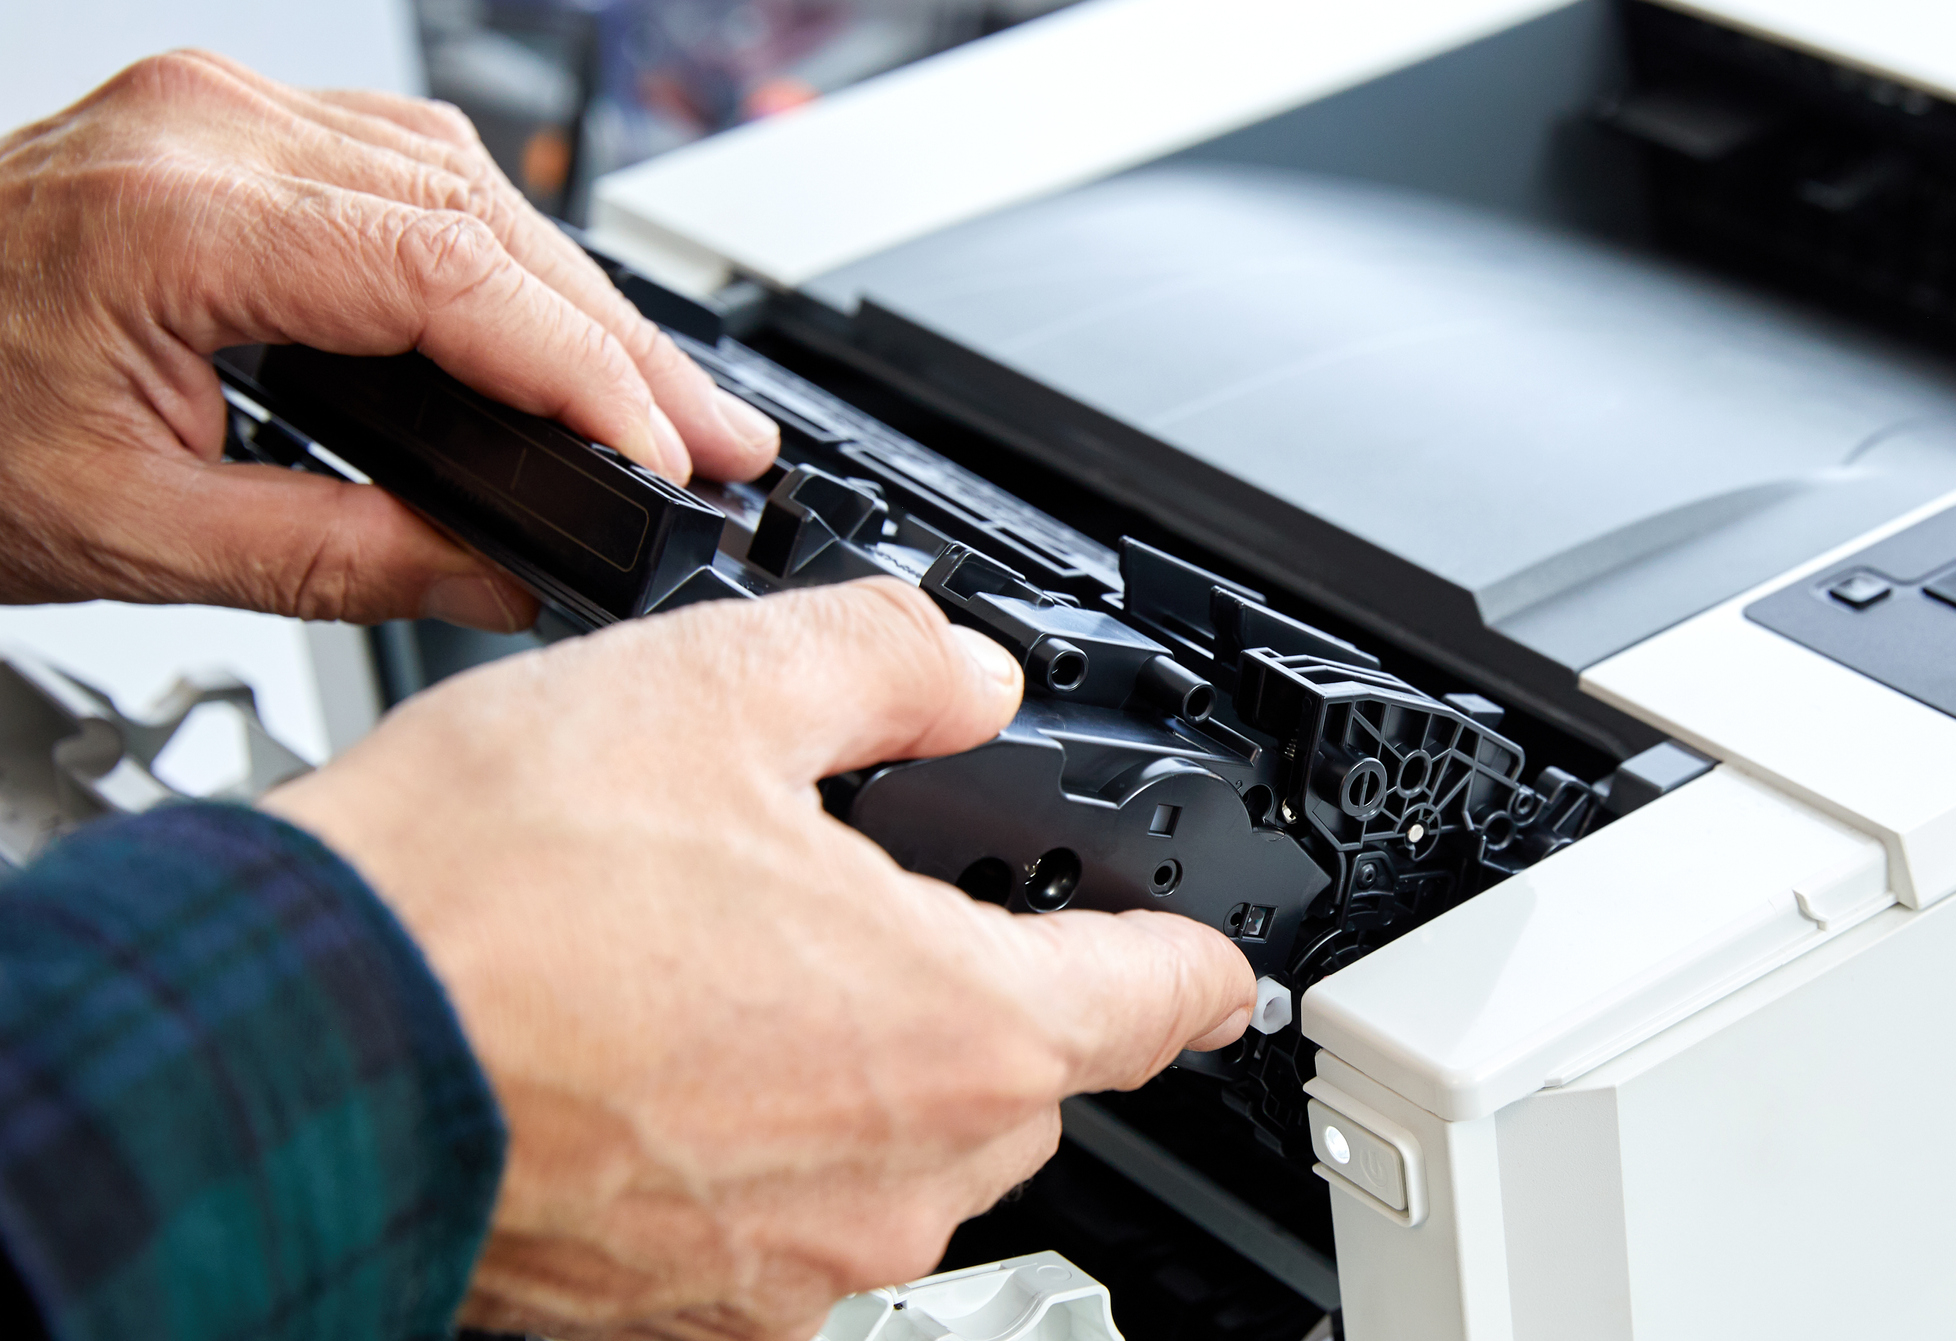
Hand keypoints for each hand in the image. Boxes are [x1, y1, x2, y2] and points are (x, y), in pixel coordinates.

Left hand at [0, 50, 776, 628]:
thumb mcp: (135, 536)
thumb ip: (344, 559)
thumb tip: (505, 575)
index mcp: (176, 220)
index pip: (455, 277)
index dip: (589, 376)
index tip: (671, 455)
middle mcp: (208, 131)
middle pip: (486, 218)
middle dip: (625, 342)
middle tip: (720, 436)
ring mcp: (219, 113)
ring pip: (466, 183)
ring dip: (579, 297)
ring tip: (661, 397)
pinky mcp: (229, 129)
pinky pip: (408, 167)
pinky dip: (501, 255)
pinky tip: (551, 322)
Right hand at [261, 579, 1257, 1338]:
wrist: (298, 1048)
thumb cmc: (487, 896)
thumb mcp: (714, 685)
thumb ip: (886, 660)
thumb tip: (962, 672)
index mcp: (957, 1028)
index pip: (1171, 999)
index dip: (1197, 947)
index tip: (1204, 941)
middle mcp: (898, 1180)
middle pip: (1026, 1075)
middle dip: (979, 985)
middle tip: (864, 897)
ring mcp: (791, 1271)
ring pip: (900, 1153)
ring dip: (855, 1064)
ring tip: (720, 963)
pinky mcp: (683, 1316)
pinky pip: (784, 1222)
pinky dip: (755, 1144)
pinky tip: (652, 1056)